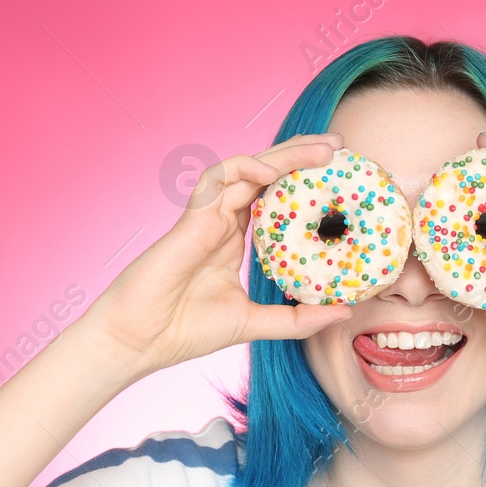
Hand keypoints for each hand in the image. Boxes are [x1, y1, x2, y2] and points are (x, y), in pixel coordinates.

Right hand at [82, 134, 353, 375]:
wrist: (142, 340)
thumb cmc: (186, 330)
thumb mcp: (255, 323)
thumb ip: (297, 318)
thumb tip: (343, 311)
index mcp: (235, 239)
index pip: (274, 197)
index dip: (305, 182)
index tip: (340, 177)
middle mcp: (222, 220)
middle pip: (266, 174)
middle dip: (302, 155)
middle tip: (339, 146)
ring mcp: (206, 215)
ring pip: (248, 168)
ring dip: (285, 154)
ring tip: (322, 150)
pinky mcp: (191, 216)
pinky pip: (218, 177)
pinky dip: (245, 167)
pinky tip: (272, 171)